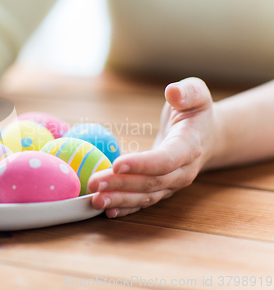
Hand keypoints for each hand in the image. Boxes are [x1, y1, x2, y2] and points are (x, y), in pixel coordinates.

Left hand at [88, 77, 217, 217]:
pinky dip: (125, 207)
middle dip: (121, 184)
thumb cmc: (196, 112)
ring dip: (119, 199)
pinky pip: (143, 202)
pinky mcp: (160, 189)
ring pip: (145, 196)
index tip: (117, 164)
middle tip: (94, 182)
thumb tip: (172, 91)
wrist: (207, 136)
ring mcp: (172, 184)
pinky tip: (105, 209)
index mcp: (190, 146)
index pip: (166, 159)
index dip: (143, 164)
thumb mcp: (197, 93)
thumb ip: (187, 91)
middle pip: (151, 182)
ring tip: (94, 199)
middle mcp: (182, 171)